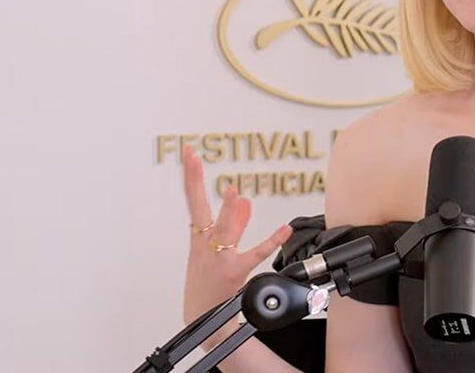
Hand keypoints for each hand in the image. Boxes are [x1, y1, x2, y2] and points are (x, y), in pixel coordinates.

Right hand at [180, 145, 292, 345]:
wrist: (204, 319)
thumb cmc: (208, 283)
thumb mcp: (214, 251)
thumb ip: (233, 224)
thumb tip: (243, 200)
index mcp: (199, 239)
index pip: (193, 201)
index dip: (192, 176)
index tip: (190, 154)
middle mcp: (205, 246)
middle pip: (200, 209)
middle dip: (196, 183)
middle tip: (195, 160)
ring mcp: (218, 259)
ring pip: (223, 231)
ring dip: (228, 212)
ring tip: (234, 193)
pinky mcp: (233, 273)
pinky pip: (255, 255)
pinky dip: (271, 242)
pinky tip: (283, 230)